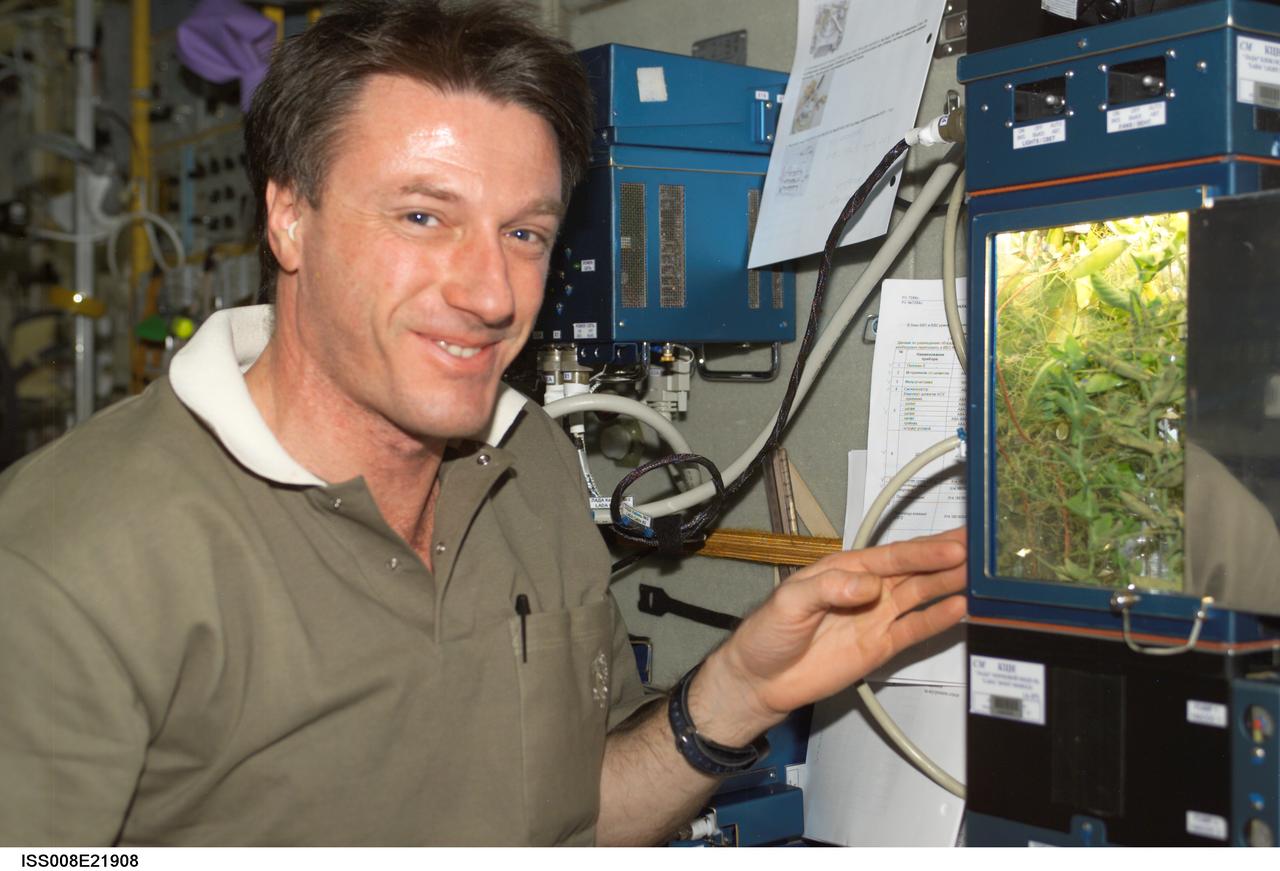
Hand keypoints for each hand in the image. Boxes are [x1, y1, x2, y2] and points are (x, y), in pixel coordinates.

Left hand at [689, 527, 966, 743]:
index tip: (953, 547)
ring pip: (921, 595)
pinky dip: (937, 619)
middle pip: (915, 571)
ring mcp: (875, 617)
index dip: (924, 552)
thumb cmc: (766, 634)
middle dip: (948, 559)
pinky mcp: (880, 646)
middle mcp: (865, 589)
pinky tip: (960, 608)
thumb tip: (868, 585)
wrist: (761, 680)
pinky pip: (914, 629)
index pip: (893, 557)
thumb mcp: (789, 601)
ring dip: (950, 584)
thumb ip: (829, 588)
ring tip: (982, 575)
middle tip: (983, 547)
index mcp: (845, 569)